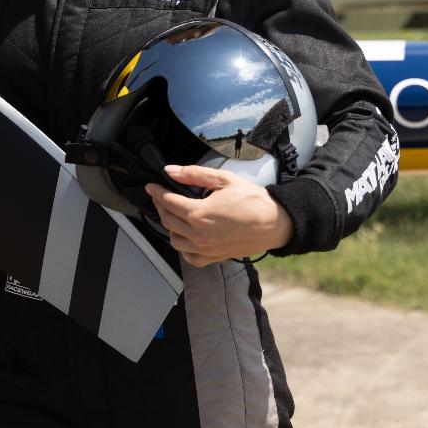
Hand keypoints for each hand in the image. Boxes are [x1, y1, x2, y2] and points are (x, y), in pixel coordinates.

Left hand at [144, 165, 293, 267]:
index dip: (157, 192)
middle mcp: (199, 235)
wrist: (276, 223)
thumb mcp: (223, 180)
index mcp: (200, 214)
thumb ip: (193, 174)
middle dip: (161, 206)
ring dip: (170, 226)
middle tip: (162, 196)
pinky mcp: (215, 257)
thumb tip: (171, 171)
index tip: (152, 186)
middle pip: (168, 220)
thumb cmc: (253, 201)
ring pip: (175, 240)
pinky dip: (183, 247)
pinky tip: (186, 236)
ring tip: (173, 214)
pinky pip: (190, 257)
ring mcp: (206, 249)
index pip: (168, 202)